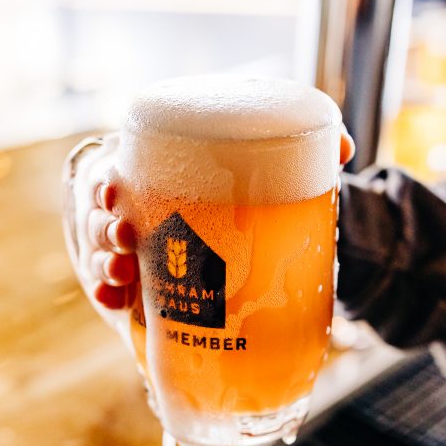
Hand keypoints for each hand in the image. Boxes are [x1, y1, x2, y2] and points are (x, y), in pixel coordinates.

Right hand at [81, 126, 355, 309]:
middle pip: (101, 214)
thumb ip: (305, 150)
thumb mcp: (278, 166)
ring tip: (120, 270)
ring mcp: (139, 248)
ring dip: (102, 260)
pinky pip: (114, 289)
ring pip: (101, 250)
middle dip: (102, 225)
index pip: (116, 169)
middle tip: (123, 234)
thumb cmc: (258, 188)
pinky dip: (107, 293)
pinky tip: (114, 298)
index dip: (105, 181)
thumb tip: (344, 148)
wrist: (265, 234)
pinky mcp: (145, 283)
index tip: (114, 190)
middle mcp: (142, 207)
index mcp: (160, 170)